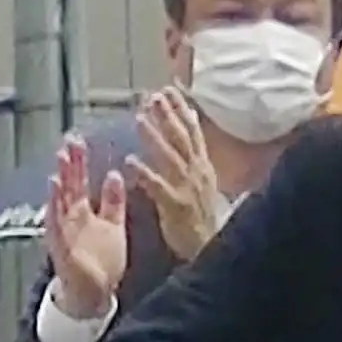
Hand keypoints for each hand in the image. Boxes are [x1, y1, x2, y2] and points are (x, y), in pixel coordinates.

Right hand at [46, 135, 126, 317]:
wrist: (96, 294)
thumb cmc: (101, 260)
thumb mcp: (113, 224)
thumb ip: (113, 201)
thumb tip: (115, 174)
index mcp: (84, 212)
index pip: (80, 180)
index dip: (80, 161)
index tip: (80, 140)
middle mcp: (71, 218)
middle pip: (69, 185)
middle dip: (68, 163)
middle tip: (69, 140)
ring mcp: (64, 231)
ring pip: (59, 201)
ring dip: (59, 180)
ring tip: (60, 159)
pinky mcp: (62, 247)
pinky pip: (56, 225)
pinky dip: (54, 208)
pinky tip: (53, 191)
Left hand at [130, 88, 222, 261]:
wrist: (211, 250)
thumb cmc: (201, 218)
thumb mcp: (203, 183)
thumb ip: (194, 158)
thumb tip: (188, 135)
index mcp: (202, 167)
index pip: (192, 132)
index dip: (181, 110)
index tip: (169, 91)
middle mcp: (197, 173)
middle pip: (181, 138)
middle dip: (168, 116)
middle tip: (153, 96)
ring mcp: (187, 188)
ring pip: (169, 157)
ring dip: (154, 136)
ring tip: (139, 118)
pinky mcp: (176, 205)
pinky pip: (158, 187)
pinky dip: (145, 173)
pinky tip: (131, 161)